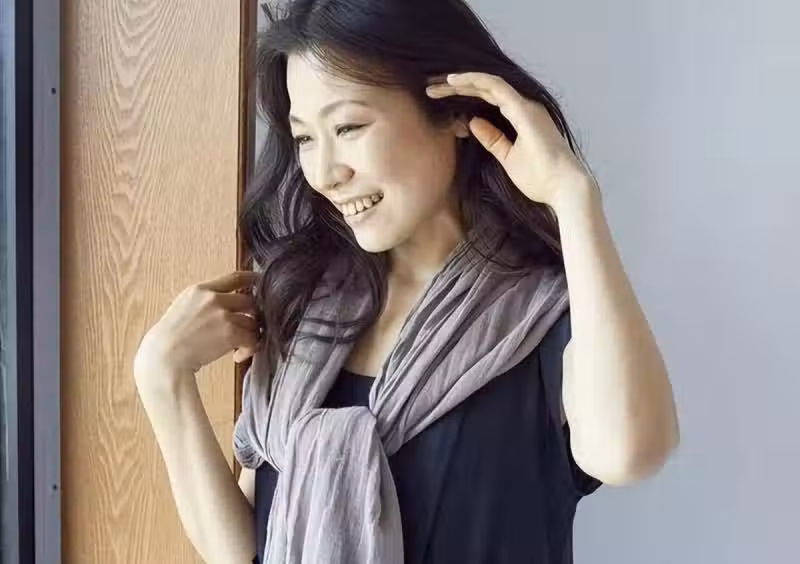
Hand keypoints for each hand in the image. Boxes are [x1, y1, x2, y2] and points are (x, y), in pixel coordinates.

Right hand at [134, 271, 261, 383]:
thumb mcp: (184, 308)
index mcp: (200, 290)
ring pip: (252, 322)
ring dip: (250, 336)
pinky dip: (249, 349)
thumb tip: (228, 305)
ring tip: (240, 348)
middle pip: (249, 300)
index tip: (260, 282)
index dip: (252, 279)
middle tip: (249, 328)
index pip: (234, 277)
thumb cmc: (170, 339)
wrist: (164, 357)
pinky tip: (238, 356)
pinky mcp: (230, 333)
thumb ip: (205, 302)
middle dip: (253, 315)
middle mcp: (213, 298)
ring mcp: (223, 315)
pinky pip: (252, 339)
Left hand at [426, 72, 590, 206]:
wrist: (563, 188)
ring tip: (435, 84)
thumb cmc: (541, 178)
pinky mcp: (524, 110)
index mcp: (521, 116)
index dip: (462, 95)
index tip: (439, 98)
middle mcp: (524, 106)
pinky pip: (496, 87)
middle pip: (484, 89)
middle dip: (456, 87)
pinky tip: (454, 81)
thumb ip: (492, 139)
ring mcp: (525, 106)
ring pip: (488, 83)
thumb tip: (472, 122)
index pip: (486, 99)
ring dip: (460, 82)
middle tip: (430, 87)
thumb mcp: (508, 158)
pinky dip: (474, 81)